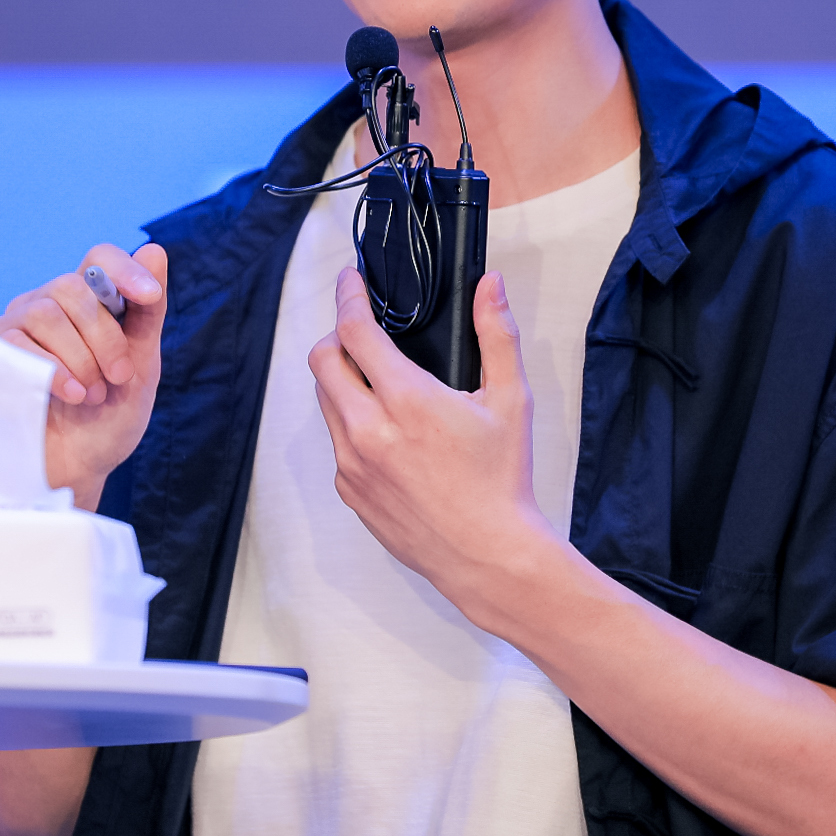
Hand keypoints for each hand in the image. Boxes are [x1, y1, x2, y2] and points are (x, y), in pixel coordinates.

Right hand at [0, 242, 167, 508]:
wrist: (76, 469)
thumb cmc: (108, 417)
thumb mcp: (141, 368)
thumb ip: (146, 313)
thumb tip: (154, 250)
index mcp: (89, 303)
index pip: (99, 258)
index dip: (123, 269)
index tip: (148, 296)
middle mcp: (48, 305)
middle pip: (72, 286)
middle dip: (104, 335)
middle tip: (119, 376)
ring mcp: (16, 327)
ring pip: (44, 312)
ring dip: (80, 357)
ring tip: (92, 395)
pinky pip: (16, 342)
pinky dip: (52, 369)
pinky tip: (71, 394)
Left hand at [308, 268, 556, 611]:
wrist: (488, 555)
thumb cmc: (502, 480)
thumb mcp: (512, 400)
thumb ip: (497, 335)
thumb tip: (490, 286)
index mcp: (407, 400)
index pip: (355, 331)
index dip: (348, 297)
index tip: (350, 281)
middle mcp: (368, 430)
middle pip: (322, 361)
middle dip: (337, 336)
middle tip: (362, 331)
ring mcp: (352, 464)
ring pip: (325, 402)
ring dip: (343, 381)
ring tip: (378, 382)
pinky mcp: (350, 491)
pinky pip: (337, 442)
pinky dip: (352, 425)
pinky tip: (389, 433)